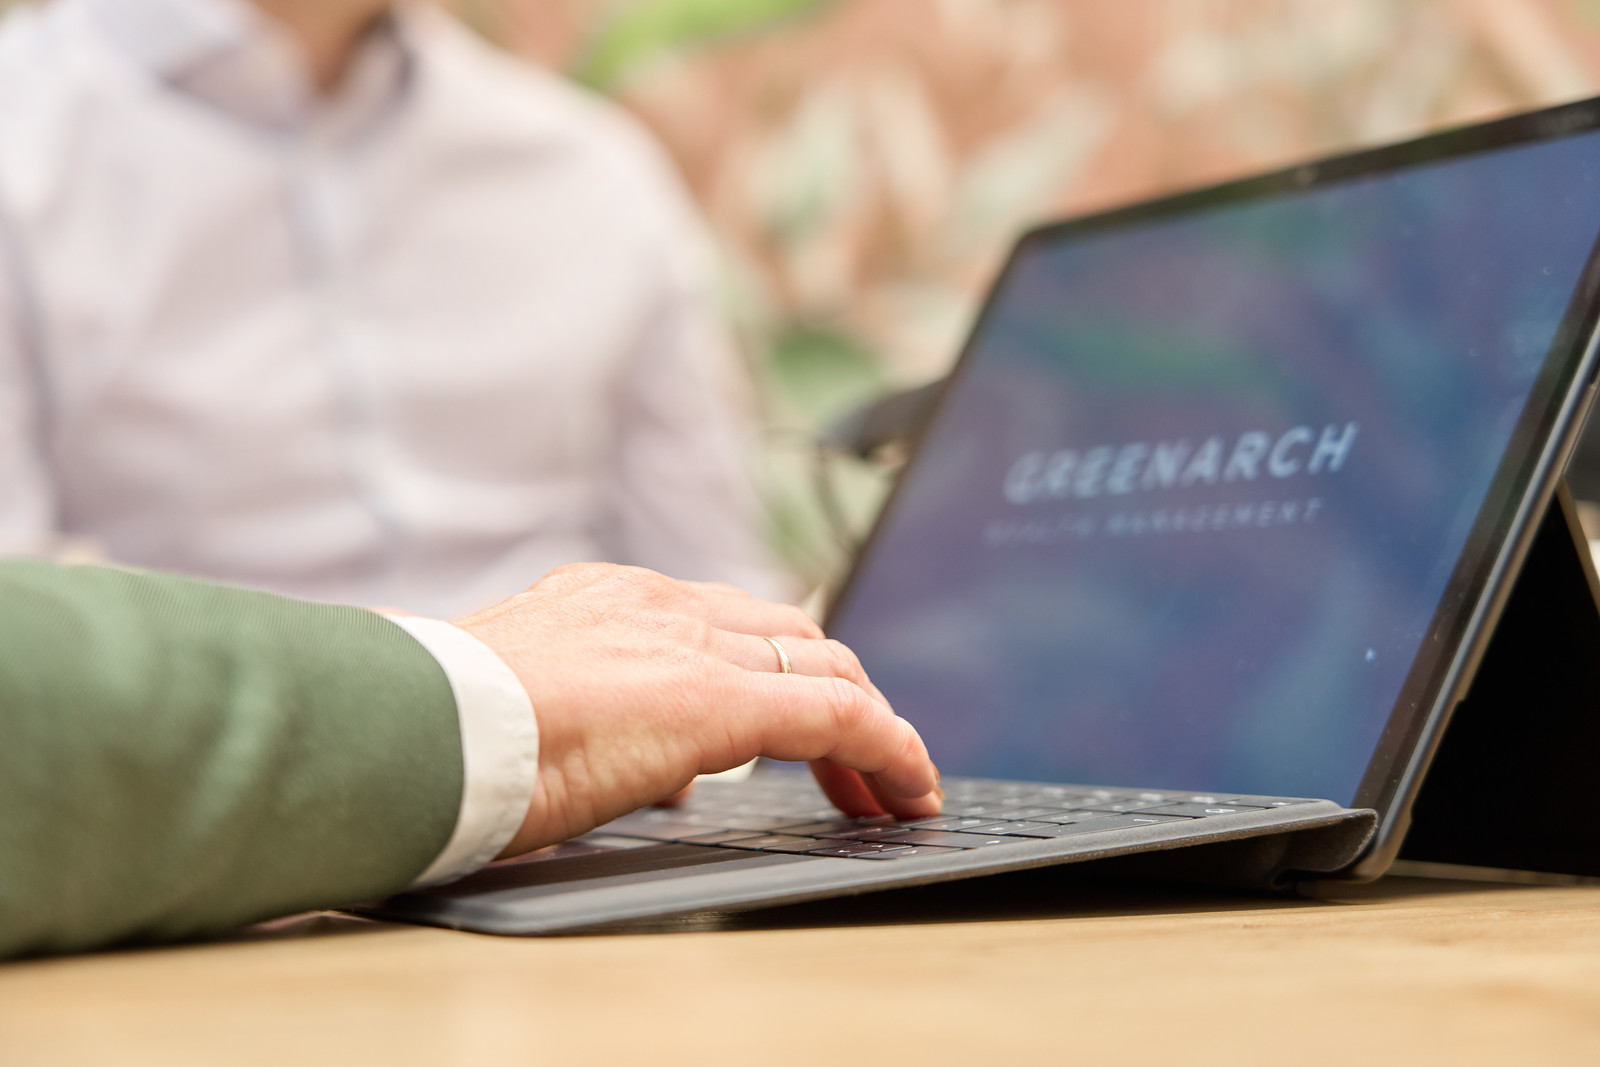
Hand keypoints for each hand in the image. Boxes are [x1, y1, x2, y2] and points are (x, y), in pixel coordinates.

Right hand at [453, 563, 941, 857]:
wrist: (411, 728)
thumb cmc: (437, 731)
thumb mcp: (524, 707)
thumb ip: (590, 718)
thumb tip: (644, 768)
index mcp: (606, 599)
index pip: (725, 622)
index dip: (776, 670)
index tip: (793, 718)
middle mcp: (656, 603)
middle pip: (790, 634)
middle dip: (835, 690)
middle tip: (853, 761)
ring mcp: (688, 644)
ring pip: (825, 666)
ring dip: (868, 726)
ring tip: (890, 789)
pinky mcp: (716, 700)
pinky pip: (838, 716)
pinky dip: (887, 751)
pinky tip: (906, 793)